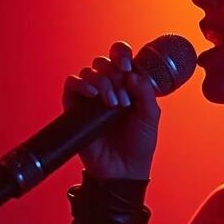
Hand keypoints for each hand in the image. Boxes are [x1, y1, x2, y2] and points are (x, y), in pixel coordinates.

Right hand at [62, 41, 160, 179]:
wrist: (123, 169)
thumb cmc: (139, 143)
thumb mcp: (151, 117)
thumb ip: (146, 93)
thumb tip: (133, 75)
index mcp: (128, 85)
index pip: (121, 58)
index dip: (121, 54)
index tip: (127, 66)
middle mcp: (109, 87)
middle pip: (104, 62)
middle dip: (114, 73)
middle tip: (123, 92)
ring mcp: (92, 97)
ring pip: (89, 72)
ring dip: (102, 83)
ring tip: (113, 104)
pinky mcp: (76, 107)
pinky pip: (72, 84)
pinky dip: (81, 84)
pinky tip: (92, 95)